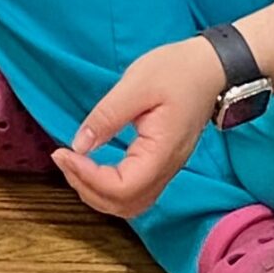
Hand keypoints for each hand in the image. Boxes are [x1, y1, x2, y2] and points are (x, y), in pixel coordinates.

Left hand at [54, 36, 224, 219]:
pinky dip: (108, 188)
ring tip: (74, 165)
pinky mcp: (161, 165)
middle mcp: (167, 169)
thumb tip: (79, 145)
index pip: (122, 187)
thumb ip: (107, 117)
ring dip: (96, 193)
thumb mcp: (136, 84)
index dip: (88, 177)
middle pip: (124, 204)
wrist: (209, 68)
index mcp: (162, 151)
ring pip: (128, 204)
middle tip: (64, 159)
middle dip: (86, 188)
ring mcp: (166, 170)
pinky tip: (92, 167)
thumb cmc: (177, 71)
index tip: (65, 153)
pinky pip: (134, 192)